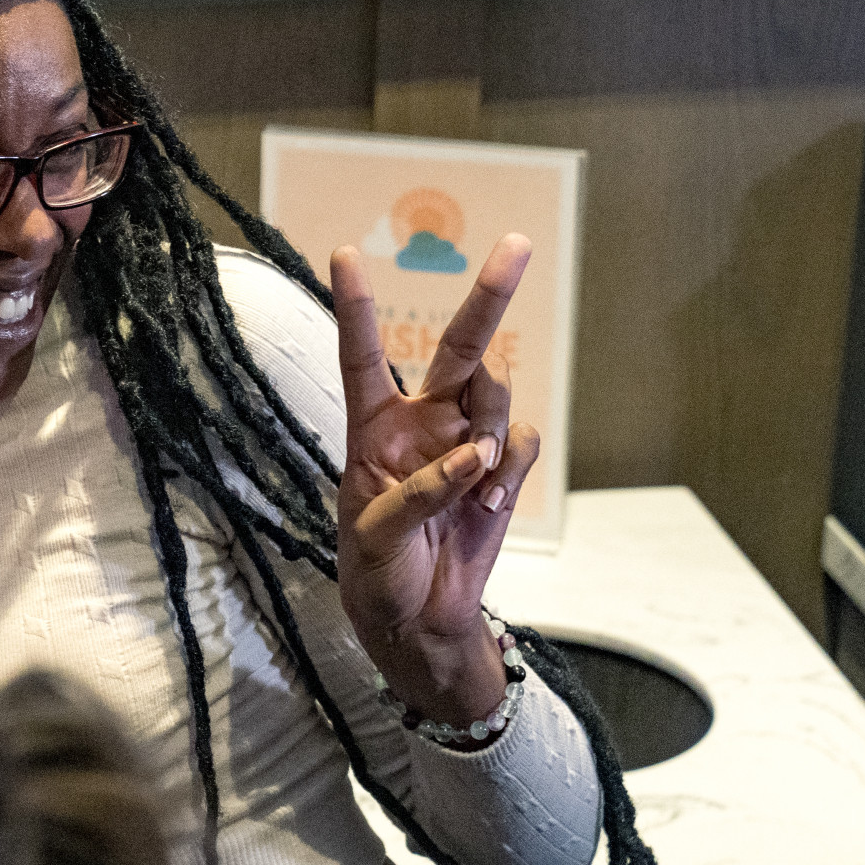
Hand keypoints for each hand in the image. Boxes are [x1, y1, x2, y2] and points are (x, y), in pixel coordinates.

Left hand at [329, 234, 543, 726]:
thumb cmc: (377, 572)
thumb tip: (471, 455)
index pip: (363, 357)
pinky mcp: (499, 470)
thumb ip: (417, 491)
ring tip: (475, 483)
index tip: (345, 253)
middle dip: (489, 296)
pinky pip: (520, 443)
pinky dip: (509, 471)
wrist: (419, 619)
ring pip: (496, 395)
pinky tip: (487, 504)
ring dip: (491, 428)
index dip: (357, 307)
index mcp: (371, 428)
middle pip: (458, 346)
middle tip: (517, 245)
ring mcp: (465, 442)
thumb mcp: (373, 536)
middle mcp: (421, 422)